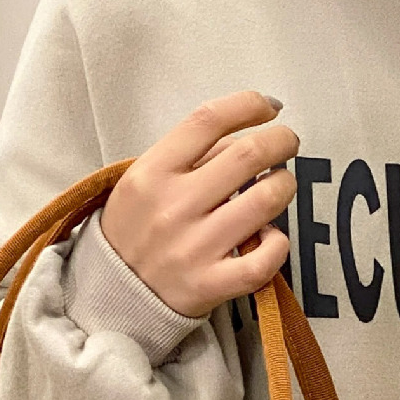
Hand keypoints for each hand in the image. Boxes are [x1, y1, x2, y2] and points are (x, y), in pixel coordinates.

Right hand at [98, 90, 297, 318]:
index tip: (268, 107)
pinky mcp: (210, 284)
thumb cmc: (136, 228)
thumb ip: (191, 155)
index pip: (208, 120)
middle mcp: (173, 206)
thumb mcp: (144, 181)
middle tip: (287, 143)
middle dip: (282, 141)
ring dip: (285, 186)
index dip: (248, 105)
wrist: (113, 294)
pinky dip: (278, 243)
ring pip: (265, 201)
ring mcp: (193, 248)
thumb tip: (245, 132)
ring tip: (280, 186)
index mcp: (151, 173)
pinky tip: (270, 236)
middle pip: (247, 155)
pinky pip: (264, 260)